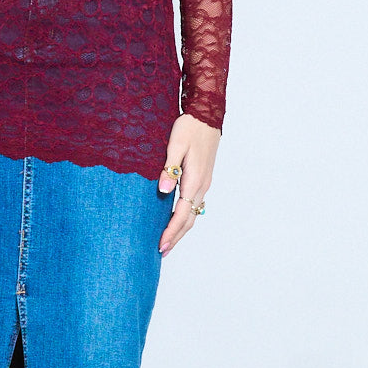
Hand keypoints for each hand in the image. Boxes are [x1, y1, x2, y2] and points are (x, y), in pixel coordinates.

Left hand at [157, 113, 220, 255]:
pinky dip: (186, 216)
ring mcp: (204, 182)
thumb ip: (169, 167)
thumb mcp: (175, 144)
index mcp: (194, 179)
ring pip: (193, 212)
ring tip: (168, 241)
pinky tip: (177, 218)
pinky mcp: (202, 177)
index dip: (171, 231)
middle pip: (190, 219)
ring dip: (181, 229)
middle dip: (176, 237)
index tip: (160, 245)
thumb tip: (163, 190)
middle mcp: (202, 185)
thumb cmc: (189, 127)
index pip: (182, 213)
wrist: (207, 115)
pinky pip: (194, 203)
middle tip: (162, 251)